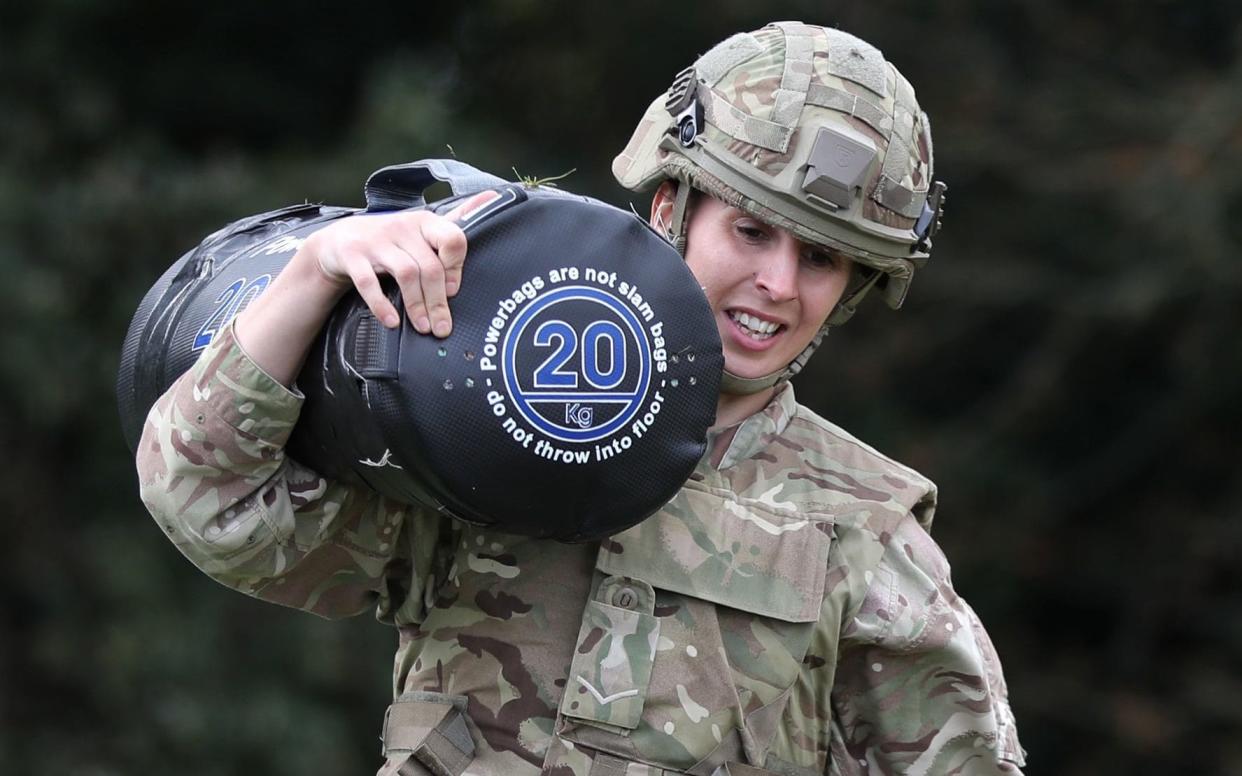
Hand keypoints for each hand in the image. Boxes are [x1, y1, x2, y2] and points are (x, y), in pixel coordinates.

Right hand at [304, 190, 499, 336]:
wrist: (337, 242)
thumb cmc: (389, 239)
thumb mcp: (421, 229)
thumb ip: (455, 221)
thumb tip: (494, 198)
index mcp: (424, 222)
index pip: (452, 239)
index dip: (456, 268)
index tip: (455, 292)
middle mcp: (401, 227)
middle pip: (430, 266)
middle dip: (439, 301)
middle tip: (442, 327)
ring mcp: (375, 240)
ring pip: (406, 274)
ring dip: (417, 305)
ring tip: (423, 327)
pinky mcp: (352, 256)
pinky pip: (369, 283)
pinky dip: (382, 306)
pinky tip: (392, 322)